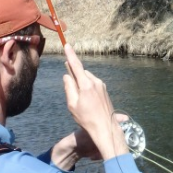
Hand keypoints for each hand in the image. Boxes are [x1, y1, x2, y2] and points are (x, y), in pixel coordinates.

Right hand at [62, 44, 128, 160]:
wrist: (105, 128)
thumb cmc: (86, 118)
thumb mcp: (72, 104)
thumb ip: (69, 87)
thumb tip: (67, 75)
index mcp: (86, 84)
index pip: (76, 66)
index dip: (70, 55)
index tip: (67, 45)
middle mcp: (96, 82)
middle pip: (81, 73)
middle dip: (75, 76)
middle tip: (71, 90)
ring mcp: (102, 86)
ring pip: (88, 79)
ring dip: (82, 84)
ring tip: (80, 102)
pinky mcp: (105, 91)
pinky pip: (93, 84)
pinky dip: (87, 88)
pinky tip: (87, 102)